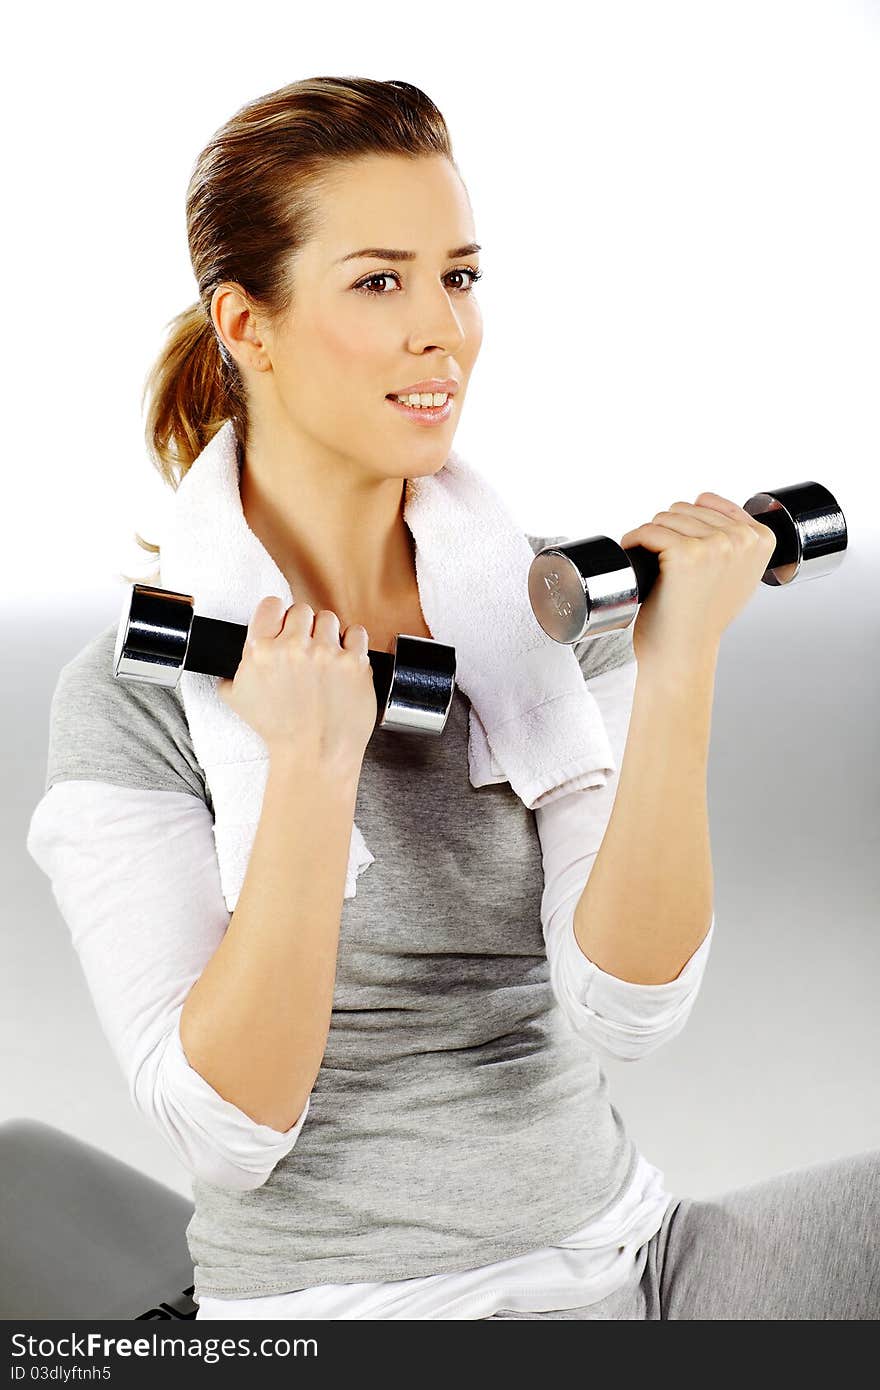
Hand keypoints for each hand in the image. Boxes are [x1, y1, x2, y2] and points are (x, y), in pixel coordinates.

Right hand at [217, 596, 376, 769]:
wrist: (314, 755)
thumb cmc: (279, 732)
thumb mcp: (239, 702)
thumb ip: (232, 676)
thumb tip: (227, 666)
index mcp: (261, 651)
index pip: (270, 605)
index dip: (277, 614)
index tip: (283, 624)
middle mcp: (293, 648)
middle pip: (301, 610)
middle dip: (303, 627)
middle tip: (305, 649)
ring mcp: (325, 654)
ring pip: (328, 619)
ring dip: (328, 634)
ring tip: (326, 657)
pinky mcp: (354, 662)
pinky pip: (356, 632)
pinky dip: (353, 643)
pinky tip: (345, 660)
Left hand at [619, 492, 777, 671]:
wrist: (684, 652)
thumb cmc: (703, 619)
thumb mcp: (737, 574)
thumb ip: (734, 538)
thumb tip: (707, 501)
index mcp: (761, 538)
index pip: (709, 504)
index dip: (688, 527)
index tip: (685, 556)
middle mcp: (742, 539)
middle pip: (685, 509)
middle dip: (668, 533)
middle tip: (668, 568)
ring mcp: (715, 544)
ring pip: (664, 518)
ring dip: (651, 538)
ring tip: (657, 567)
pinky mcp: (685, 553)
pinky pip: (647, 531)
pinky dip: (634, 543)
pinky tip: (640, 562)